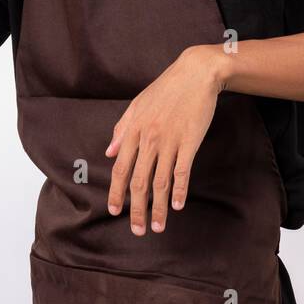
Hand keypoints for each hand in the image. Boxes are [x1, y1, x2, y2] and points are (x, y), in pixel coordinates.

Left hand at [105, 46, 224, 235]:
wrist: (195, 73)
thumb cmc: (165, 89)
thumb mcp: (137, 105)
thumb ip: (121, 130)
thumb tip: (108, 152)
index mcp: (134, 131)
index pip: (120, 169)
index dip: (115, 193)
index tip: (114, 211)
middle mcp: (149, 139)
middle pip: (139, 182)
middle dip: (136, 210)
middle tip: (138, 230)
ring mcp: (170, 141)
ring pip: (160, 182)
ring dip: (158, 208)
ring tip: (157, 227)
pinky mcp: (189, 142)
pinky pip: (182, 172)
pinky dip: (179, 191)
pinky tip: (177, 206)